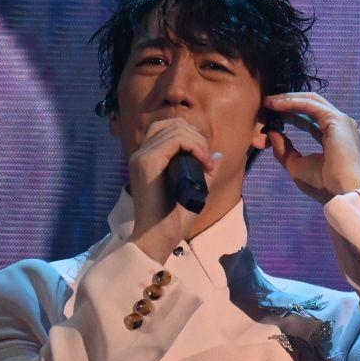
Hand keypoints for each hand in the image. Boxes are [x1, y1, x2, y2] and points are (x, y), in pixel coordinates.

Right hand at [127, 114, 223, 261]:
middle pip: (173, 124)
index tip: (205, 159)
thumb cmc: (173, 218)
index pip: (169, 127)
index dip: (192, 136)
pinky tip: (202, 162)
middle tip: (207, 161)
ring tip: (205, 164)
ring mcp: (142, 156)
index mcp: (148, 157)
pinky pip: (175, 140)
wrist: (159, 236)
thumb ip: (204, 171)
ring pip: (176, 129)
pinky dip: (194, 147)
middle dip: (198, 137)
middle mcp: (142, 153)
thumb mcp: (195, 189)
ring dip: (198, 143)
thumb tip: (217, 155)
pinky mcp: (147, 162)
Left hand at [263, 92, 359, 203]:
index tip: (272, 115)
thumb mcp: (296, 165)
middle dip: (288, 102)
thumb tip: (272, 133)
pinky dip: (291, 103)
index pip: (311, 118)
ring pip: (311, 100)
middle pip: (311, 105)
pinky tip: (275, 105)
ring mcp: (340, 120)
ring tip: (268, 101)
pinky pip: (309, 105)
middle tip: (267, 103)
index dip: (291, 115)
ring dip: (288, 99)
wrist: (340, 192)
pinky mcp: (336, 119)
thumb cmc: (323, 185)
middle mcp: (340, 125)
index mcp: (335, 136)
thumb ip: (284, 149)